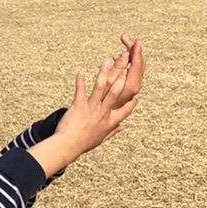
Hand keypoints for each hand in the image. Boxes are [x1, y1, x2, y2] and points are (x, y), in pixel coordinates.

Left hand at [61, 35, 144, 151]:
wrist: (68, 146)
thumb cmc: (83, 143)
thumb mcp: (101, 138)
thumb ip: (113, 131)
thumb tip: (122, 127)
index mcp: (110, 122)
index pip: (125, 111)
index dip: (132, 102)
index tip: (138, 93)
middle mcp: (103, 113)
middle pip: (116, 93)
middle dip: (122, 78)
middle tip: (127, 67)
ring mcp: (92, 108)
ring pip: (101, 88)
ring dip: (104, 73)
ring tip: (107, 61)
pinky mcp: (79, 106)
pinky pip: (81, 90)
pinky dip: (80, 80)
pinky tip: (81, 71)